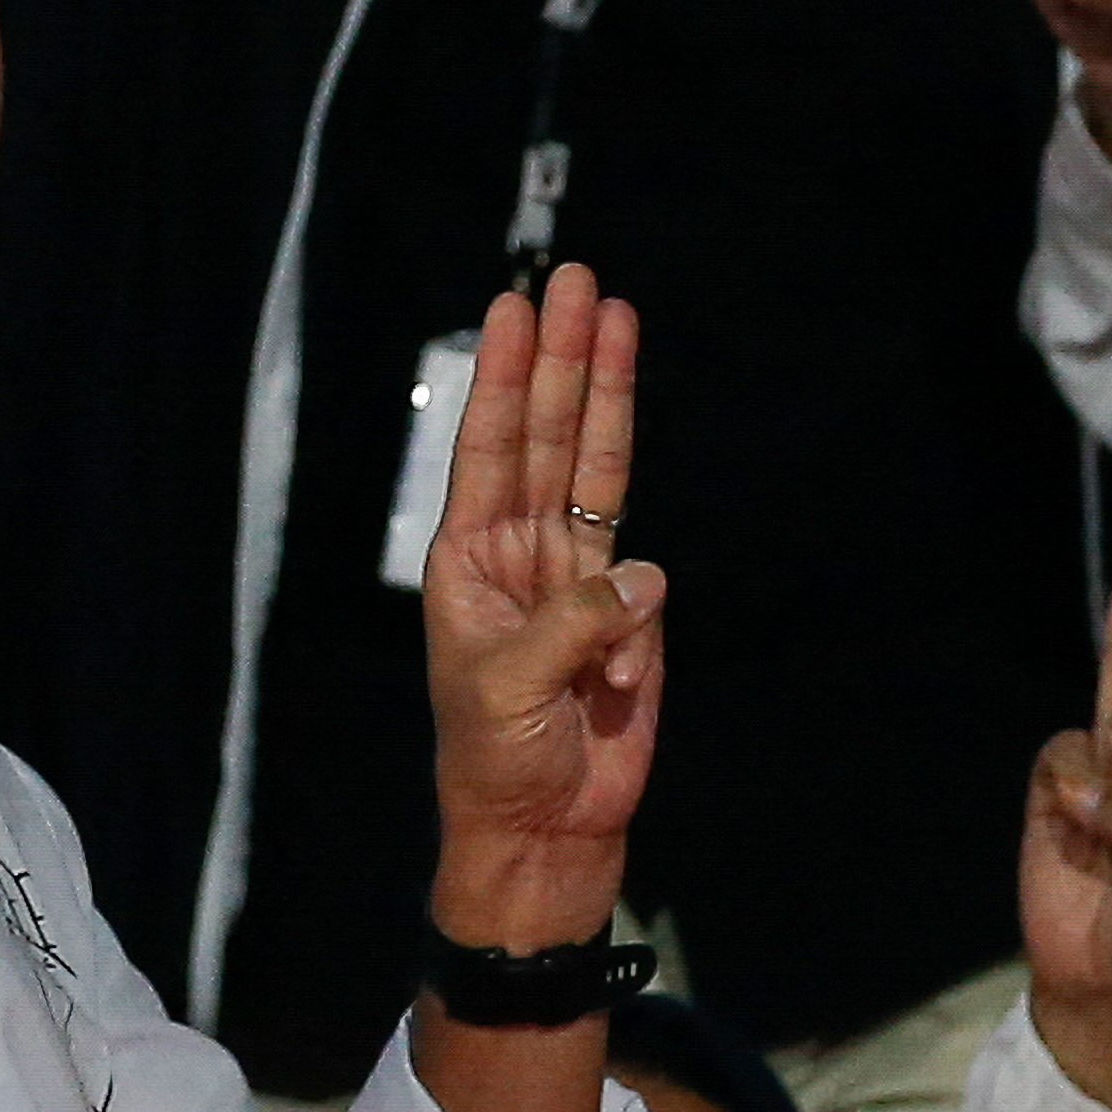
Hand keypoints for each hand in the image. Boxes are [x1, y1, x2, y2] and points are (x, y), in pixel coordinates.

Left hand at [421, 265, 667, 949]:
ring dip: (607, 395)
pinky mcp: (630, 618)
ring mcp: (579, 579)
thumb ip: (572, 625)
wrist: (545, 832)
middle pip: (547, 433)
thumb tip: (642, 577)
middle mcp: (522, 553)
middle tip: (575, 279)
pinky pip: (642, 575)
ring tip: (618, 318)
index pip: (489, 446)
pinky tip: (620, 645)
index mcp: (469, 560)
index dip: (505, 374)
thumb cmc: (495, 761)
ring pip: (597, 469)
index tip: (514, 305)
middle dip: (561, 357)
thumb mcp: (508, 690)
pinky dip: (639, 587)